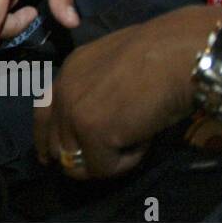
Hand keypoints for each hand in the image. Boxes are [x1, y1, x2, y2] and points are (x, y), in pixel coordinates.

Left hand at [35, 6, 218, 180]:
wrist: (178, 54)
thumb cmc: (162, 57)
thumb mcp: (116, 70)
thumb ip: (98, 93)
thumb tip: (100, 126)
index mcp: (68, 73)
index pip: (43, 116)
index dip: (49, 141)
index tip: (54, 159)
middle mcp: (63, 91)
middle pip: (56, 145)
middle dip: (82, 158)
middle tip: (114, 156)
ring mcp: (73, 111)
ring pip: (78, 162)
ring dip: (110, 158)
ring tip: (137, 137)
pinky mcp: (91, 131)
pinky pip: (103, 168)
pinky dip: (128, 161)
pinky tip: (143, 139)